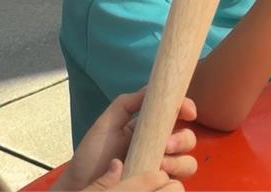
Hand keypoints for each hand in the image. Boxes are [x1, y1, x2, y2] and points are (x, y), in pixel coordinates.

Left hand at [53, 90, 197, 190]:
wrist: (81, 185)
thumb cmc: (92, 156)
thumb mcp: (107, 123)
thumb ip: (127, 103)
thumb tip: (152, 87)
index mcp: (152, 128)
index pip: (178, 114)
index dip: (187, 108)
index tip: (187, 112)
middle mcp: (161, 147)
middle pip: (189, 138)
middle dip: (183, 139)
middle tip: (165, 146)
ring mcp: (162, 168)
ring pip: (189, 162)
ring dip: (179, 161)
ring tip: (159, 165)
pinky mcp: (160, 186)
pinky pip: (180, 182)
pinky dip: (174, 178)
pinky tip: (158, 176)